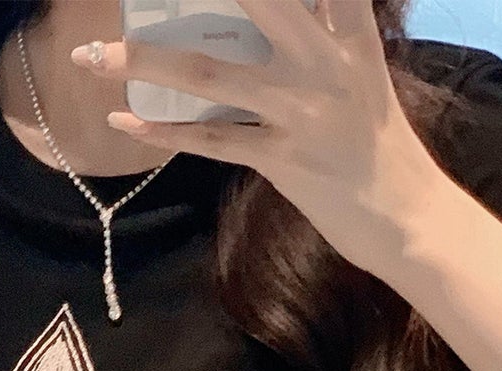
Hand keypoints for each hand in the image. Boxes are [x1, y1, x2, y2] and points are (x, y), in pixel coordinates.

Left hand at [72, 0, 436, 275]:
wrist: (409, 218)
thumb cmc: (380, 145)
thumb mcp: (363, 73)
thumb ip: (326, 33)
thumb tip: (270, 12)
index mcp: (349, 33)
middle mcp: (323, 61)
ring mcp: (301, 111)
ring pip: (208, 73)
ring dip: (143, 60)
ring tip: (93, 56)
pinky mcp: (284, 160)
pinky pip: (211, 140)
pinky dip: (163, 130)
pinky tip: (123, 117)